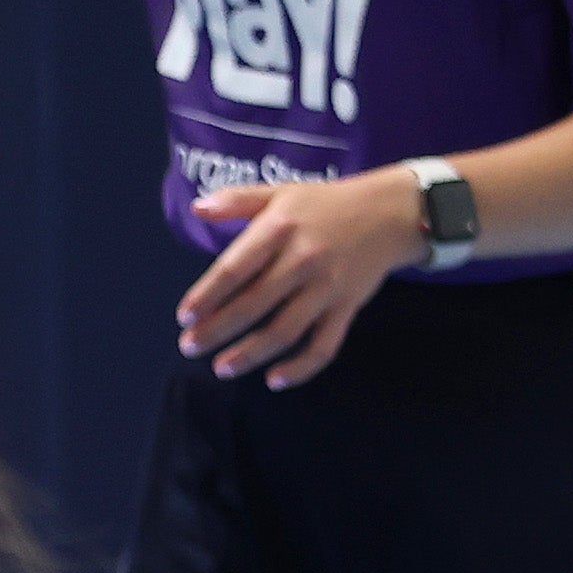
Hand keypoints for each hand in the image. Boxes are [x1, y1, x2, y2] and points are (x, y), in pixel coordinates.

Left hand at [179, 174, 426, 388]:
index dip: (207, 296)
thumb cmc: (324, 203)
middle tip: (190, 346)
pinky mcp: (349, 307)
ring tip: (222, 368)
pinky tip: (275, 380)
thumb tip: (196, 208)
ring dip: (251, 354)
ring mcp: (328, 288)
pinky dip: (302, 367)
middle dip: (218, 330)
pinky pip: (325, 344)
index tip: (183, 317)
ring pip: (285, 330)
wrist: (389, 213)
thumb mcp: (278, 192)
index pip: (234, 269)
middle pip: (254, 305)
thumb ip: (235, 200)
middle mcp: (302, 261)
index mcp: (278, 230)